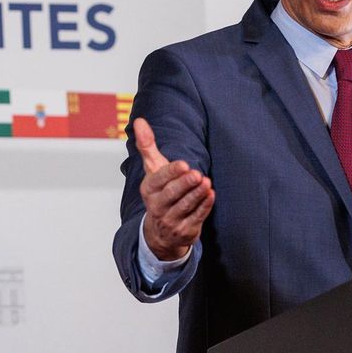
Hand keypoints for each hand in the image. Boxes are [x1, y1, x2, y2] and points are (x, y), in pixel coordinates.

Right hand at [135, 117, 215, 261]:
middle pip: (172, 194)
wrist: (161, 232)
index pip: (159, 180)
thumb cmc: (160, 192)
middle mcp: (157, 206)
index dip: (171, 173)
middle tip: (197, 174)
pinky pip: (196, 217)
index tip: (183, 164)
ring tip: (207, 182)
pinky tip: (211, 195)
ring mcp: (171, 220)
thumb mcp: (152, 170)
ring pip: (185, 206)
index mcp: (149, 189)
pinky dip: (204, 206)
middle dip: (185, 184)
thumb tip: (140, 120)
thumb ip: (147, 145)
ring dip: (197, 194)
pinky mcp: (185, 230)